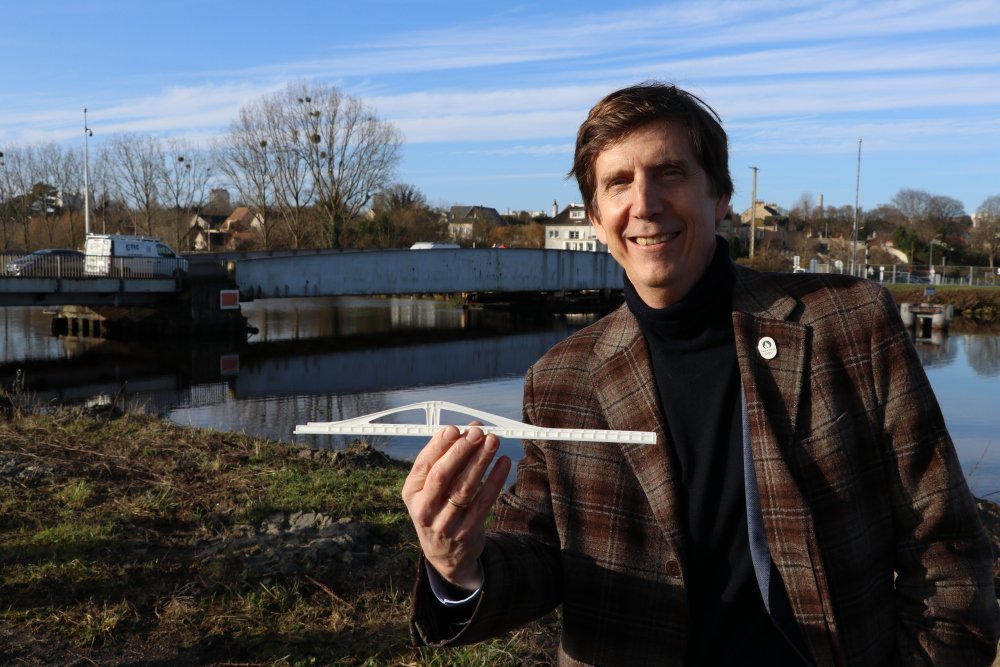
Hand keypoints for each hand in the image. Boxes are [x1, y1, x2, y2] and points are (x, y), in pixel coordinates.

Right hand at [402, 424, 509, 590]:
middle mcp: (424, 509)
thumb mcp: (429, 489)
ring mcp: (445, 523)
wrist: (445, 554)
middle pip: (442, 476)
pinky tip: (503, 463)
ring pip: (465, 488)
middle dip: (461, 451)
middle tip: (478, 433)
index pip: (424, 465)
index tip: (455, 429)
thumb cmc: (439, 508)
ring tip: (493, 442)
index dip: (438, 446)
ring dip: (481, 461)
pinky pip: (483, 502)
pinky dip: (495, 480)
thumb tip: (468, 430)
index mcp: (412, 492)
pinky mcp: (466, 532)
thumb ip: (444, 459)